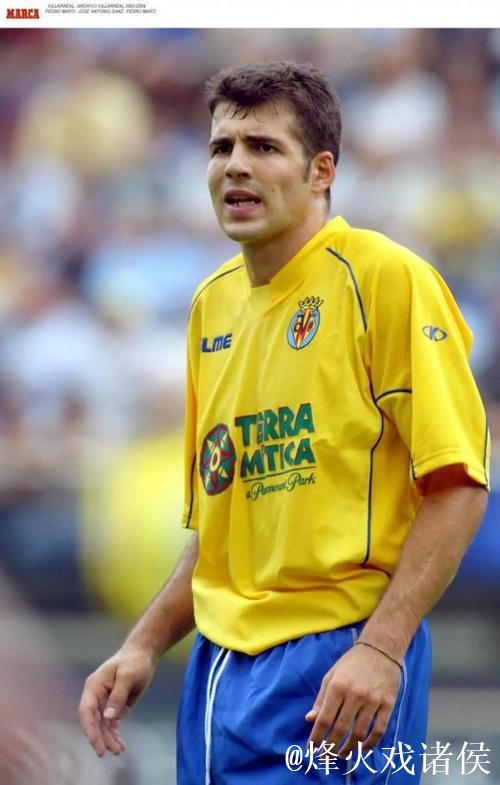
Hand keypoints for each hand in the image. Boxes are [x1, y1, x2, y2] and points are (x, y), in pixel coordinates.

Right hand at [78, 646, 155, 756]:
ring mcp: (105, 702)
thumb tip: (108, 717)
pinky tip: (121, 745)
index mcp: (94, 686)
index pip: (86, 710)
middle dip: (99, 738)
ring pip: (103, 725)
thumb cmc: (134, 661)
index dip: (89, 728)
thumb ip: (118, 696)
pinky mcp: (115, 706)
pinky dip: (115, 734)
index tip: (95, 743)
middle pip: (93, 721)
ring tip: (119, 751)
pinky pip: (111, 724)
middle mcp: (96, 696)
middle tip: (106, 752)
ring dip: (108, 739)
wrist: (144, 654)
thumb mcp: (128, 676)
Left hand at [305, 643, 400, 757]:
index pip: (324, 718)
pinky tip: (362, 749)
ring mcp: (373, 700)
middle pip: (341, 729)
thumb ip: (321, 698)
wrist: (381, 649)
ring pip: (359, 733)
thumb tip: (309, 719)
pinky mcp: (388, 704)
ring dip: (349, 749)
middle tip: (325, 758)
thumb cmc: (352, 662)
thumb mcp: (332, 675)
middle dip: (330, 747)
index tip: (311, 749)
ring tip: (341, 755)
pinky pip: (378, 730)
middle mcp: (355, 694)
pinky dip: (370, 744)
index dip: (317, 737)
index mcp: (338, 686)